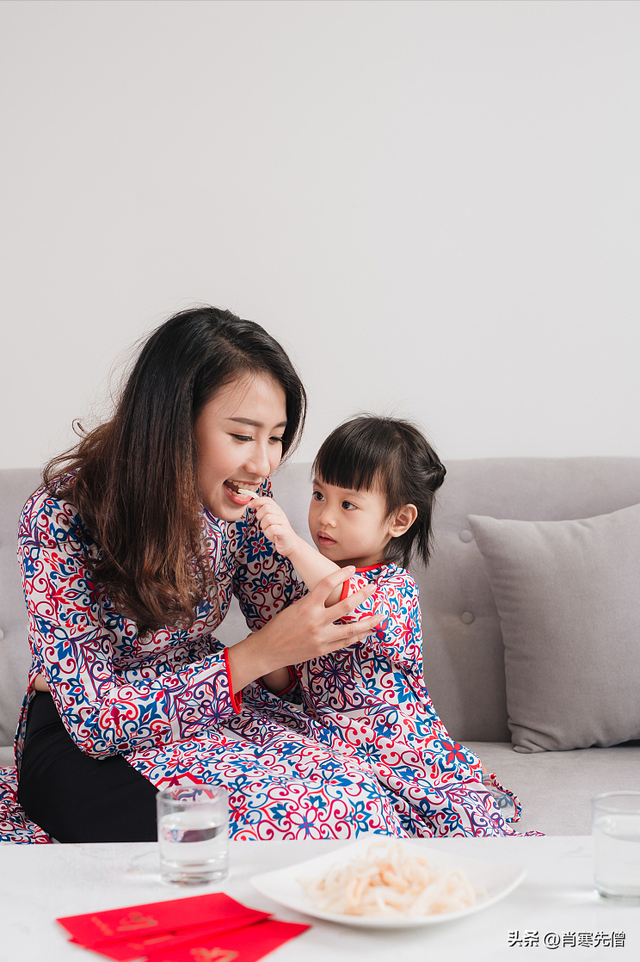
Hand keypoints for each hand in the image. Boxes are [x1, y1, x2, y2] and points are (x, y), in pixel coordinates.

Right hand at [227, 566, 382, 691]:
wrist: (268, 650)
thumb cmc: (279, 627)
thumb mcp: (294, 608)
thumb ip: (313, 602)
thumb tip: (331, 595)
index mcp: (307, 606)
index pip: (328, 584)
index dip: (341, 574)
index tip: (351, 568)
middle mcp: (316, 621)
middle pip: (346, 605)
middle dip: (363, 595)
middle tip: (374, 587)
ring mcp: (321, 637)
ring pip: (352, 628)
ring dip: (369, 621)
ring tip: (381, 615)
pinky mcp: (323, 649)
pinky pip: (346, 642)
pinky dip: (359, 636)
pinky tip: (368, 631)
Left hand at [251, 496, 298, 556]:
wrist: (290, 544)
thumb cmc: (278, 533)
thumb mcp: (269, 520)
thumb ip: (263, 512)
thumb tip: (255, 504)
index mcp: (277, 510)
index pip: (267, 500)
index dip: (257, 501)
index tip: (249, 505)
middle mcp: (281, 514)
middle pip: (266, 508)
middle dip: (260, 516)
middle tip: (262, 523)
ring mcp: (283, 522)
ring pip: (268, 518)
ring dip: (264, 526)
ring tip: (267, 530)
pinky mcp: (284, 531)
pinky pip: (272, 529)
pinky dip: (268, 533)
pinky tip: (271, 535)